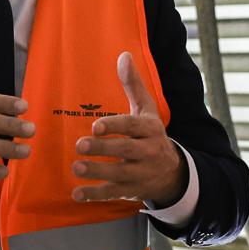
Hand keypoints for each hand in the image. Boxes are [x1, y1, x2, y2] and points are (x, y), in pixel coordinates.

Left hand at [72, 51, 186, 205]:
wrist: (172, 172)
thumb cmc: (151, 134)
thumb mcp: (147, 109)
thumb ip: (133, 84)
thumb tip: (123, 55)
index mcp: (150, 129)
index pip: (133, 127)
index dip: (115, 126)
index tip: (95, 126)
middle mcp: (148, 152)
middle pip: (126, 150)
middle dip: (103, 149)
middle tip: (80, 146)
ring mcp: (140, 173)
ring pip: (119, 174)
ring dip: (97, 172)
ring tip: (76, 167)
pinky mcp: (132, 190)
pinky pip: (113, 193)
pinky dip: (95, 194)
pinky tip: (77, 193)